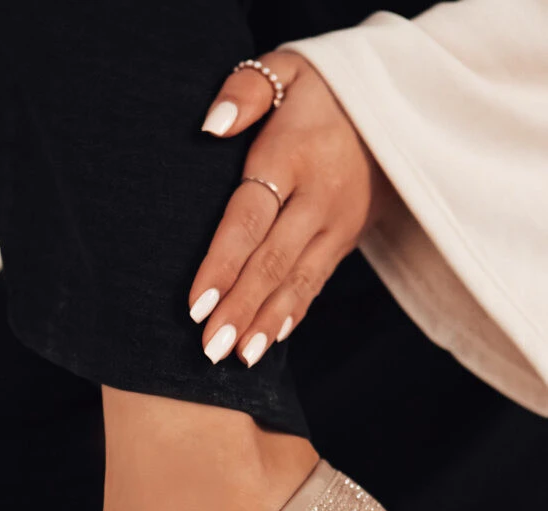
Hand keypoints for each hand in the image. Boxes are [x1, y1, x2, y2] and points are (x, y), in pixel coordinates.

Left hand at [189, 51, 390, 365]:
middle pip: (272, 262)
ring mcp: (337, 224)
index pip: (250, 219)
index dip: (223, 264)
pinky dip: (294, 314)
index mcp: (293, 157)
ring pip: (297, 282)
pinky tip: (271, 341)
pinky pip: (316, 282)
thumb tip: (210, 126)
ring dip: (267, 323)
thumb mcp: (285, 70)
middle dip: (240, 310)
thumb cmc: (321, 92)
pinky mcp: (346, 240)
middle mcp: (318, 198)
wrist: (396, 104)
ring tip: (239, 359)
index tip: (197, 305)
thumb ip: (244, 92)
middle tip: (210, 349)